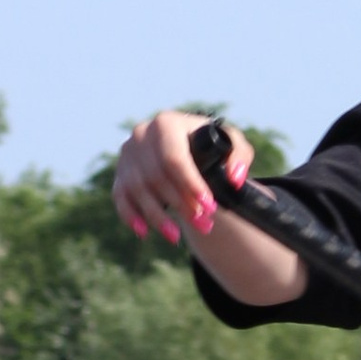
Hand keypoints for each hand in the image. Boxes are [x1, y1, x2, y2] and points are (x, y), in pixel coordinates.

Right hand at [112, 109, 249, 249]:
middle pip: (157, 176)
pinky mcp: (120, 173)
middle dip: (181, 205)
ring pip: (138, 189)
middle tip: (205, 225)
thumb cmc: (212, 145)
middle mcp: (142, 134)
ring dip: (158, 217)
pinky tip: (144, 232)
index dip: (191, 185)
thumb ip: (240, 156)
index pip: (174, 158)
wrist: (187, 145)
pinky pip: (120, 196)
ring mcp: (128, 154)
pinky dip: (130, 215)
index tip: (209, 207)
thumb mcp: (232, 144)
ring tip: (178, 237)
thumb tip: (235, 178)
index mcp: (167, 123)